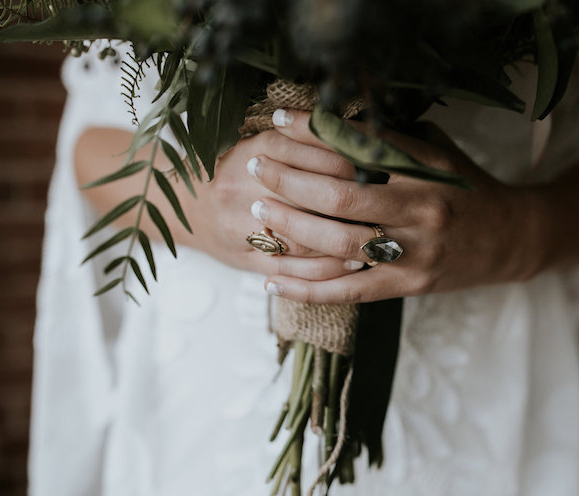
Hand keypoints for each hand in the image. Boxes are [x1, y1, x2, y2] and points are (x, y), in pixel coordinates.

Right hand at [75, 126, 365, 280]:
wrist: (188, 205)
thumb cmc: (240, 172)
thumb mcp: (267, 144)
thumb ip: (306, 141)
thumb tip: (361, 141)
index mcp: (256, 150)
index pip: (318, 158)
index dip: (356, 168)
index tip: (384, 174)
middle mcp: (246, 186)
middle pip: (313, 199)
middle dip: (356, 208)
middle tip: (390, 211)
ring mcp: (242, 226)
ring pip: (306, 240)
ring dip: (346, 243)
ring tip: (378, 243)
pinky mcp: (246, 258)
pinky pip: (293, 270)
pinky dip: (326, 270)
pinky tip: (352, 265)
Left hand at [248, 109, 543, 303]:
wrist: (513, 239)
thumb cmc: (469, 190)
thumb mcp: (440, 155)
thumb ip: (395, 140)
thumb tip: (336, 121)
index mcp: (428, 170)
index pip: (361, 145)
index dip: (314, 133)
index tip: (280, 122)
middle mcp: (421, 210)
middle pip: (341, 196)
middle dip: (290, 181)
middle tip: (257, 169)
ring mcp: (415, 253)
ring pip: (339, 244)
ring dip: (291, 228)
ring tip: (258, 213)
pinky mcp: (408, 286)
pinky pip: (348, 291)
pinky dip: (306, 289)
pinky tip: (271, 281)